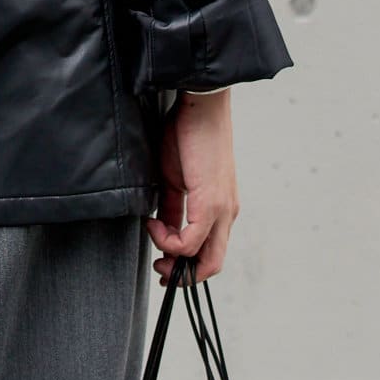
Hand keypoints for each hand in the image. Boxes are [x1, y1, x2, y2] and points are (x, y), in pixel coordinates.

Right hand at [144, 88, 238, 285]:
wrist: (202, 105)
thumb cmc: (188, 134)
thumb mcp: (176, 178)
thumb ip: (173, 206)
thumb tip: (161, 227)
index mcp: (221, 207)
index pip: (209, 251)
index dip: (185, 264)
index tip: (159, 258)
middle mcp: (228, 213)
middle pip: (213, 264)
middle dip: (183, 275)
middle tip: (158, 267)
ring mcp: (223, 210)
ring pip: (208, 259)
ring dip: (176, 261)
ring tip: (153, 240)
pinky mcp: (211, 203)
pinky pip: (192, 240)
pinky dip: (169, 240)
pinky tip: (152, 223)